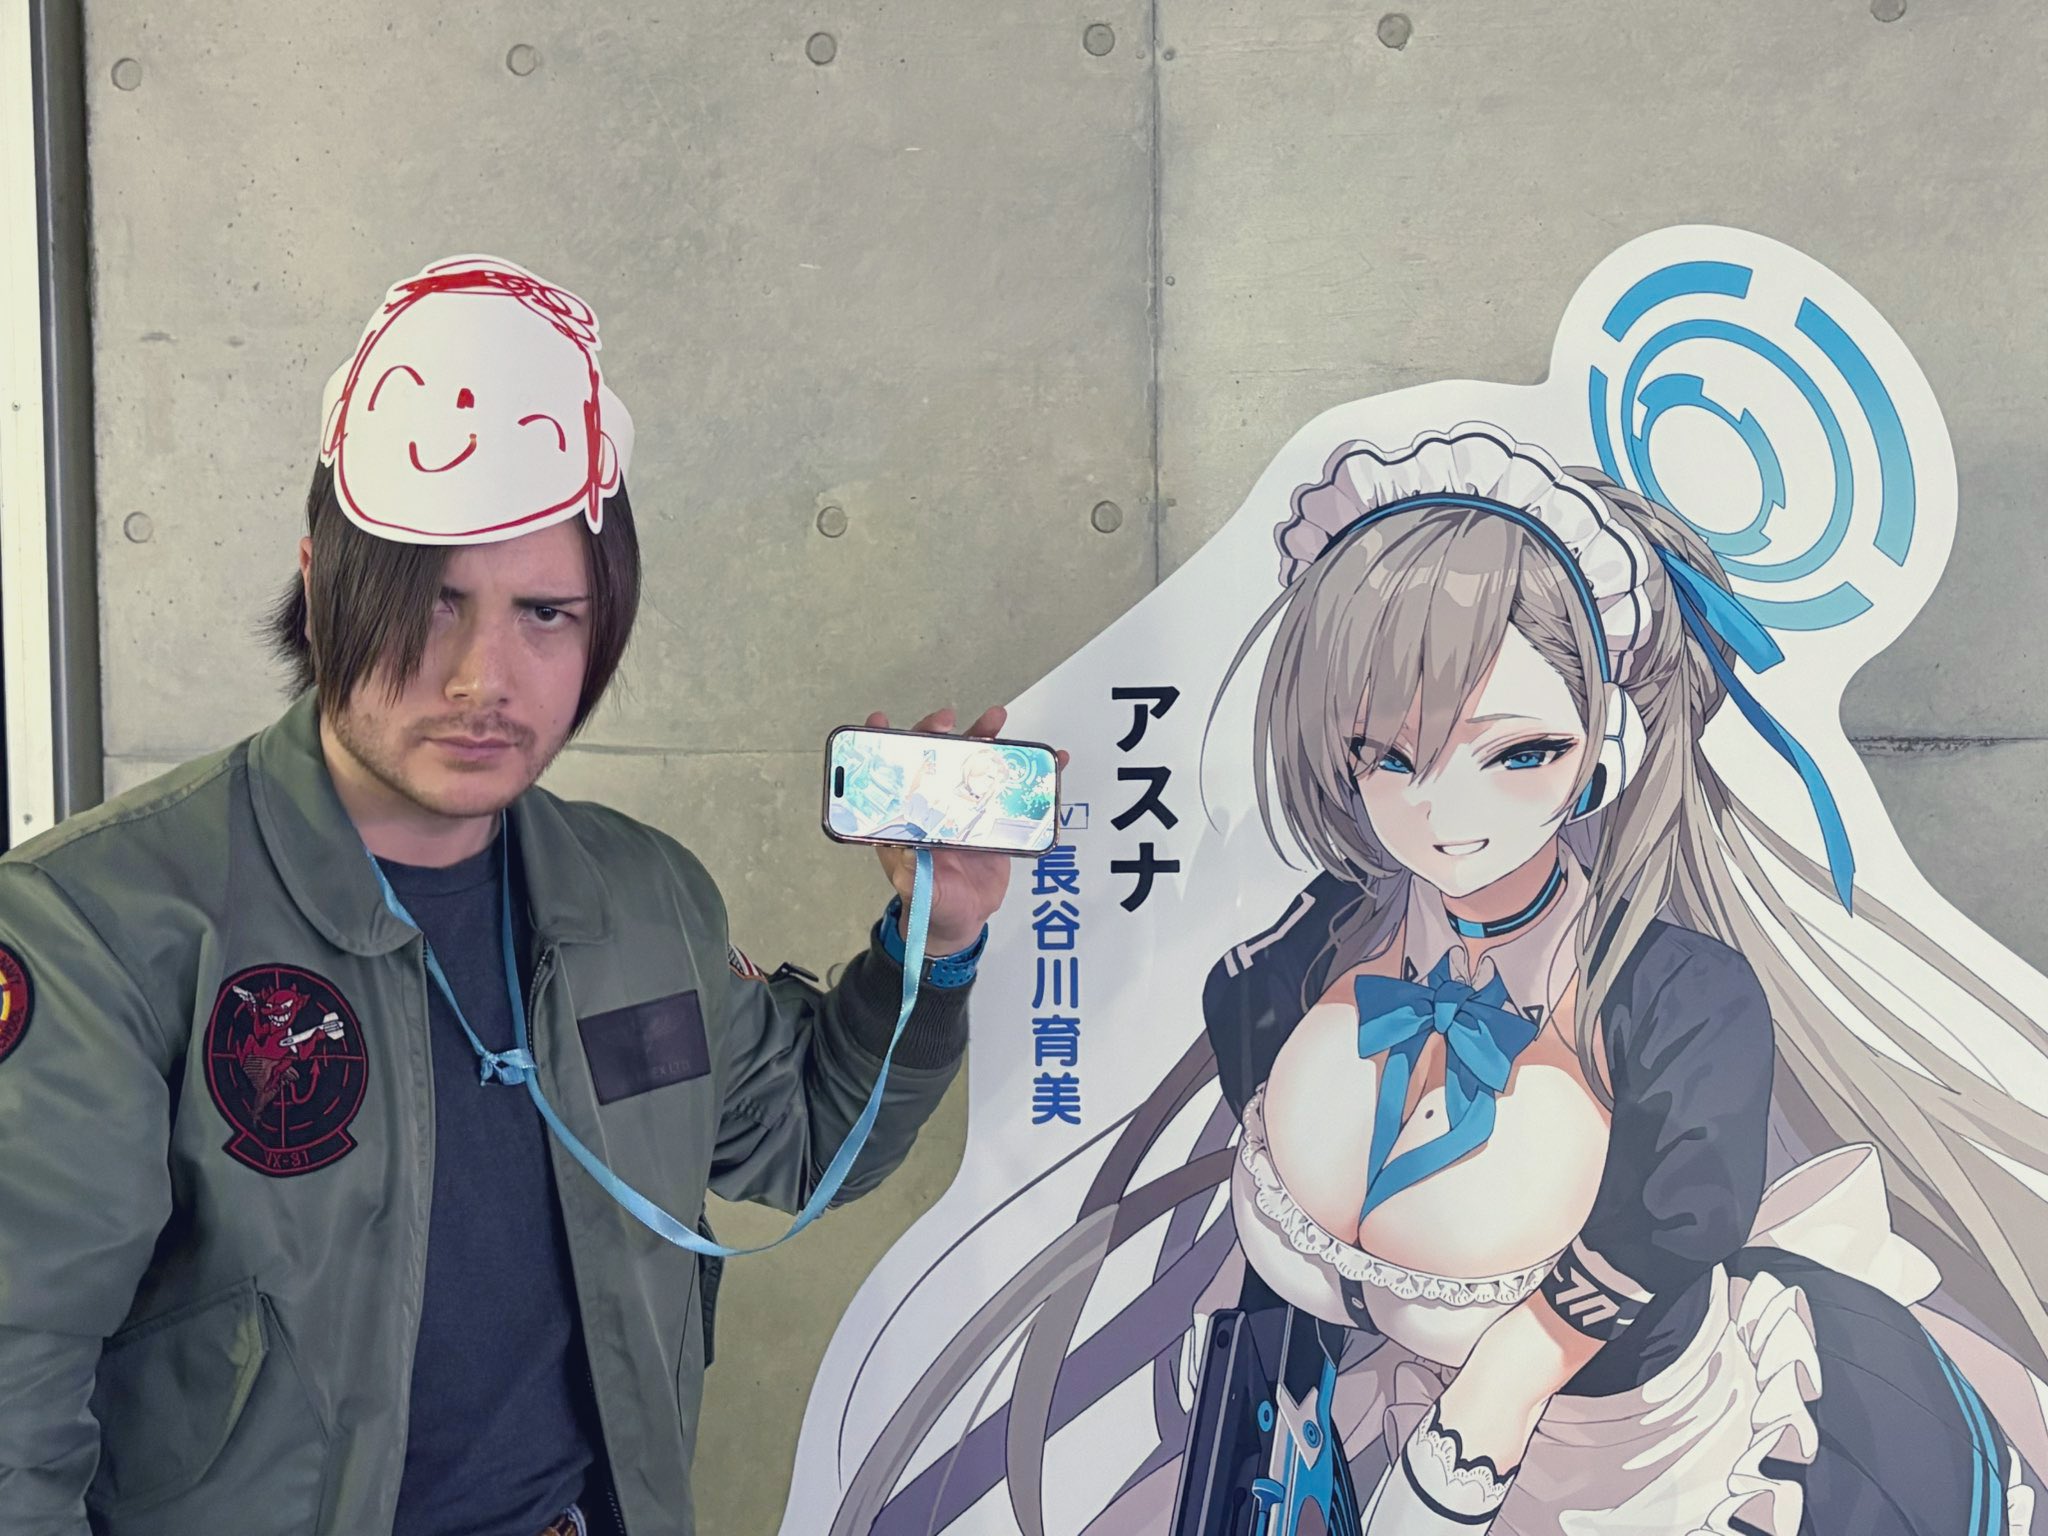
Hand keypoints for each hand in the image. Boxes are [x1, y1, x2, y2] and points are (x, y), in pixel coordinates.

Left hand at [864, 705, 1069, 954]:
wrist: (963, 920)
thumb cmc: (931, 905)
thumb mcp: (918, 893)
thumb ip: (913, 877)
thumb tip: (907, 855)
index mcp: (905, 817)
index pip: (891, 773)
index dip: (880, 744)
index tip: (880, 720)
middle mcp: (932, 804)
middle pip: (934, 757)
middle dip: (938, 730)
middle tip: (948, 719)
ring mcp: (964, 807)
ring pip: (973, 763)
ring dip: (984, 737)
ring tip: (997, 719)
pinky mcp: (995, 817)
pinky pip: (1013, 790)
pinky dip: (1035, 773)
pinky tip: (1054, 760)